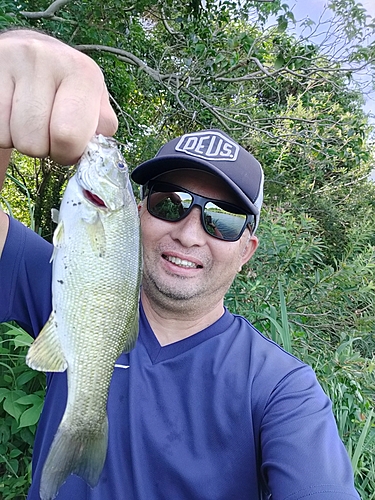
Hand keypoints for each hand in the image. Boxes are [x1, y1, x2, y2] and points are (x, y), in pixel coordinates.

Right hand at [0, 30, 117, 164]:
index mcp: (81, 71)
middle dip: (44, 149)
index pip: (68, 136)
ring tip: (32, 119)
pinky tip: (14, 112)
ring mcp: (11, 60)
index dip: (67, 154)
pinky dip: (5, 131)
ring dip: (23, 139)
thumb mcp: (93, 98)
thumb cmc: (67, 84)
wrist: (30, 52)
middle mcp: (45, 58)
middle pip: (36, 143)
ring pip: (13, 138)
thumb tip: (96, 148)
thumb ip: (102, 125)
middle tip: (48, 132)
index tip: (68, 147)